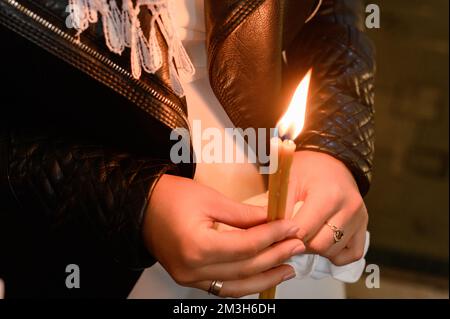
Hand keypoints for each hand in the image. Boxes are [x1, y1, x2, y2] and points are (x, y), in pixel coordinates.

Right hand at [143, 174, 304, 297]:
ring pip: (236, 285)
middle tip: (297, 244)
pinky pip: (223, 287)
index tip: (292, 227)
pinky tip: (262, 277)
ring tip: (288, 268)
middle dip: (275, 255)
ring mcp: (189, 278)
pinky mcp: (189, 279)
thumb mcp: (211, 199)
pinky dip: (245, 283)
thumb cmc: (170, 197)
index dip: (273, 236)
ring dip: (265, 277)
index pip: (246, 246)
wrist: (141, 207)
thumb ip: (244, 215)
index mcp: (196, 245)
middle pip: (245, 267)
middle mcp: (192, 269)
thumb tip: (273, 219)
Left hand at [288, 151, 367, 265]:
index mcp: (328, 195)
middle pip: (319, 245)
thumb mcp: (287, 181)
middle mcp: (349, 208)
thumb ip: (279, 208)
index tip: (278, 230)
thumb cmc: (307, 169)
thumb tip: (271, 233)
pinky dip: (336, 253)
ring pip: (333, 252)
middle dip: (301, 243)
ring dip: (316, 249)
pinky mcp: (364, 227)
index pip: (303, 231)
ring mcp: (359, 219)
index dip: (286, 234)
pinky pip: (351, 255)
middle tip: (291, 232)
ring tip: (306, 233)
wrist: (330, 161)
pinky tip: (323, 239)